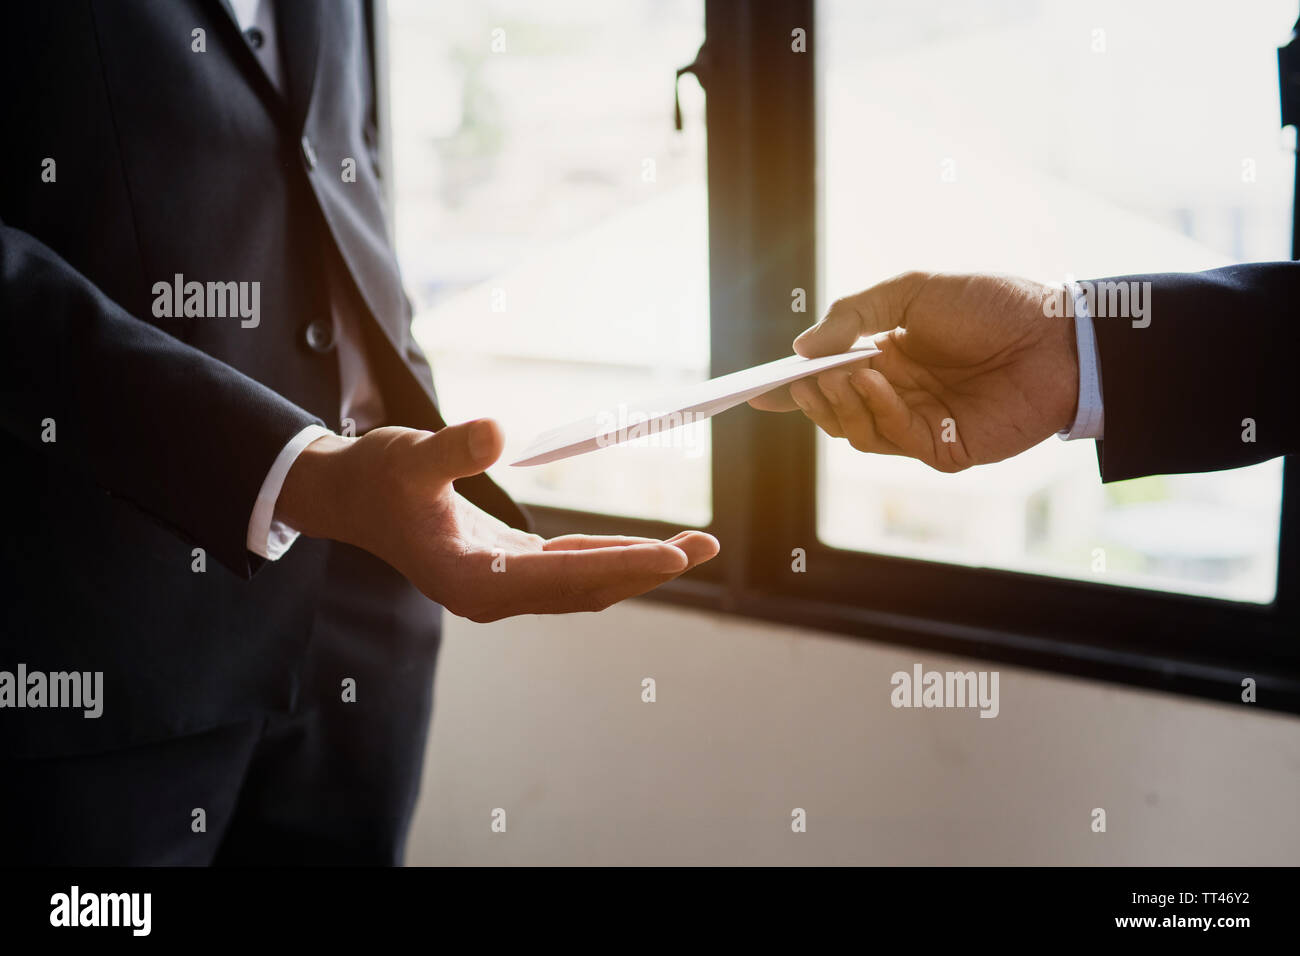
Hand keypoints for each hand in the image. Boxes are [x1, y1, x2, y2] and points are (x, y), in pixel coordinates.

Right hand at [275, 420, 718, 621]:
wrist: (347, 497)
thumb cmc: (375, 476)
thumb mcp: (409, 456)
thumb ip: (451, 449)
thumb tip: (495, 432)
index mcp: (471, 580)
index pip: (563, 577)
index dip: (620, 564)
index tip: (672, 556)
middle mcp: (491, 596)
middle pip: (586, 588)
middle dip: (647, 569)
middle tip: (704, 547)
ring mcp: (501, 587)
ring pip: (583, 582)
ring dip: (637, 566)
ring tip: (693, 546)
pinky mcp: (506, 570)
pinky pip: (570, 570)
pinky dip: (608, 557)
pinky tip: (643, 547)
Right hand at [749, 271, 1078, 471]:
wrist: (1057, 335)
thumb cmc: (992, 305)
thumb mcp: (912, 290)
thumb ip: (854, 315)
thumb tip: (801, 349)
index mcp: (888, 358)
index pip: (829, 380)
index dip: (792, 389)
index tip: (758, 392)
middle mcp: (899, 395)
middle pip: (834, 412)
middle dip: (812, 397)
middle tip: (803, 379)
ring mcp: (920, 424)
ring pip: (855, 432)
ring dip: (841, 404)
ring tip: (842, 375)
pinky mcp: (944, 448)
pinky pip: (893, 440)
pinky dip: (877, 412)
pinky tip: (877, 382)